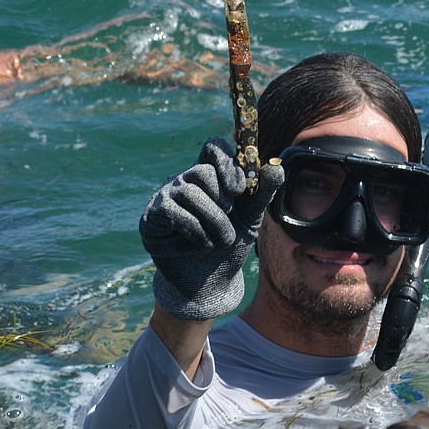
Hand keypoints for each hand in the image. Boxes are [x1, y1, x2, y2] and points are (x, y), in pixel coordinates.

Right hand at [139, 137, 282, 319]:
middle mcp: (185, 180)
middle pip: (203, 172)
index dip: (226, 162)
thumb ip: (263, 191)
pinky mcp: (152, 217)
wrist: (211, 281)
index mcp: (210, 175)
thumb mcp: (251, 217)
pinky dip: (195, 232)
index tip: (240, 189)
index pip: (213, 148)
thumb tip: (276, 165)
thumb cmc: (230, 243)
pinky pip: (174, 213)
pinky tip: (201, 245)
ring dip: (213, 222)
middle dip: (223, 203)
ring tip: (221, 241)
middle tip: (229, 222)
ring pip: (190, 193)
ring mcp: (165, 196)